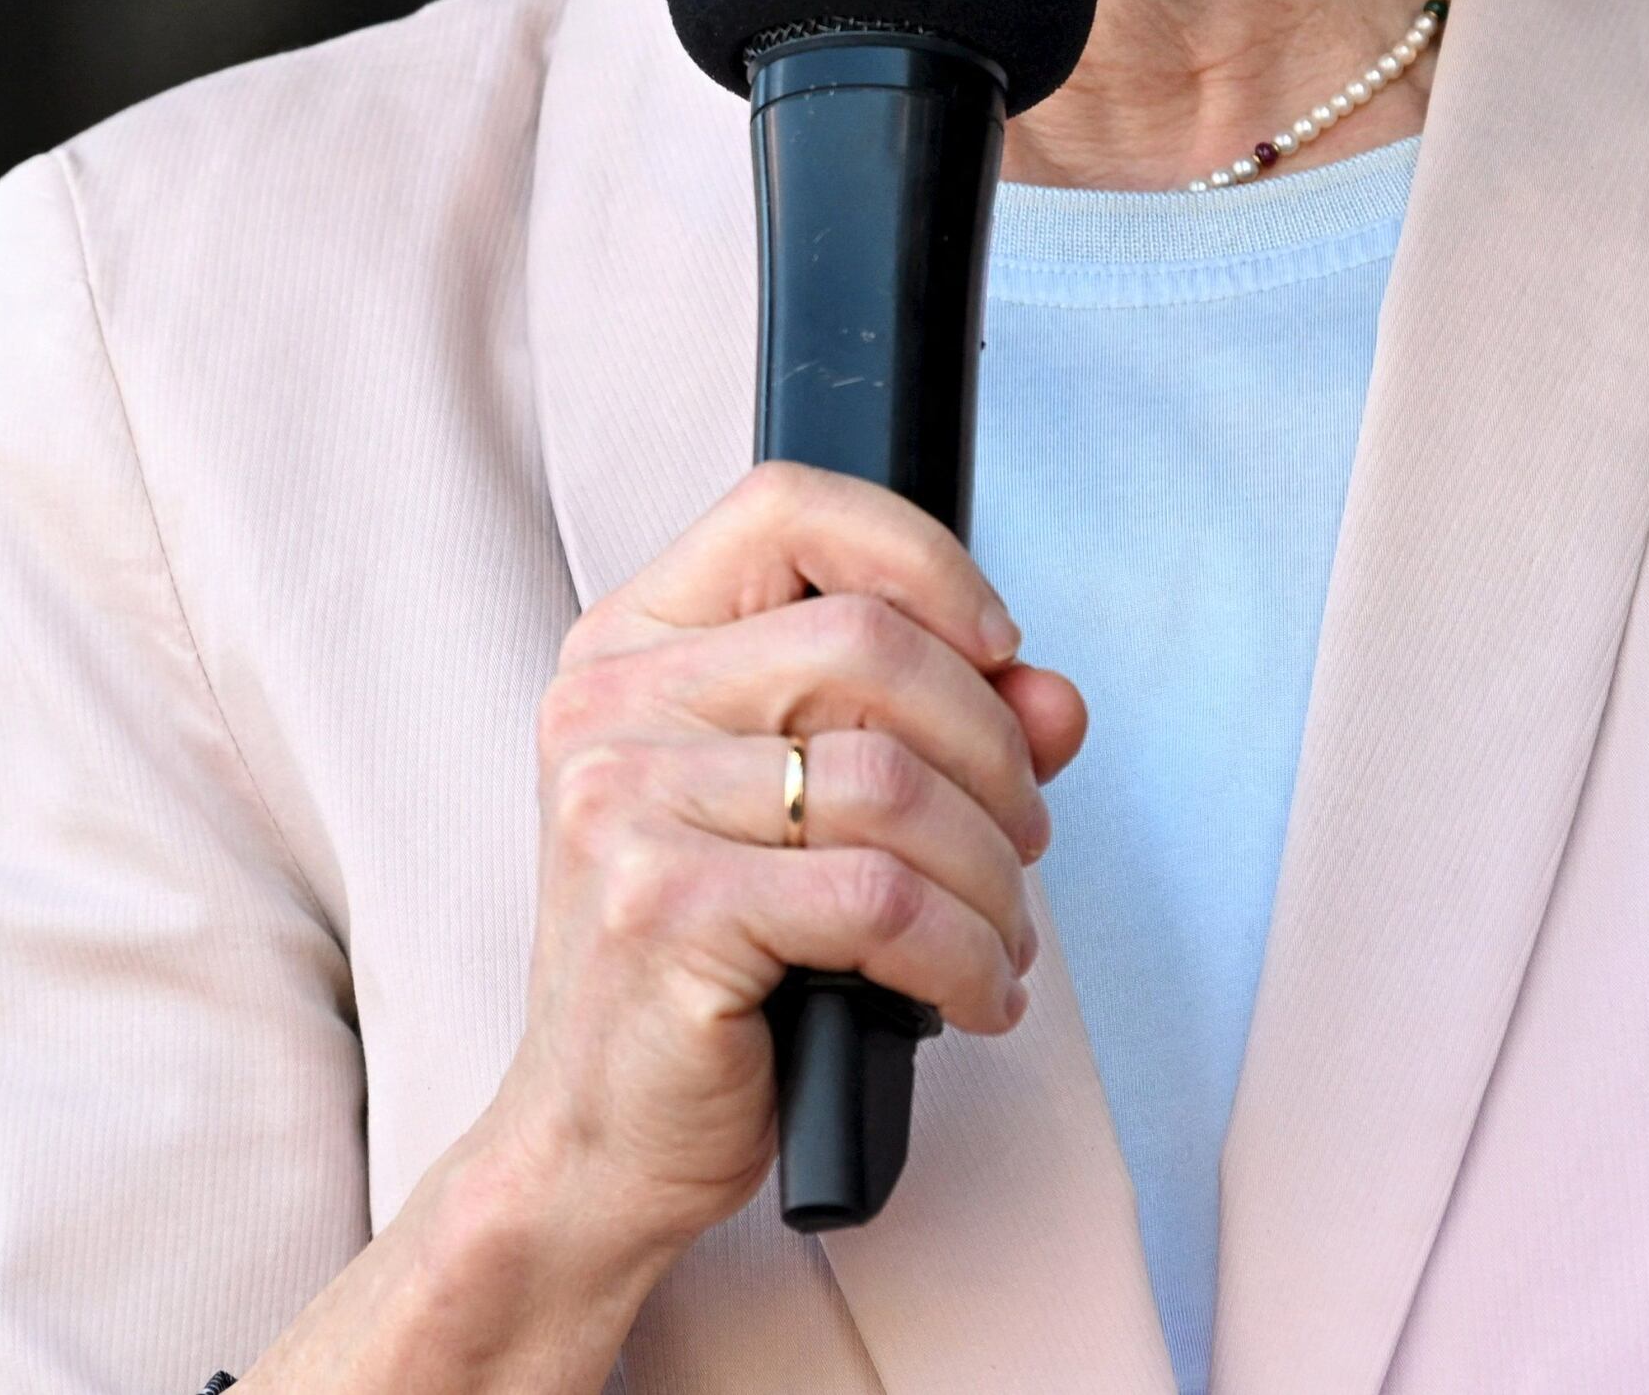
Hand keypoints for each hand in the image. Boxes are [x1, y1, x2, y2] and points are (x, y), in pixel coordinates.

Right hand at [241, 462, 1085, 1393]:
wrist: (594, 1139)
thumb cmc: (704, 970)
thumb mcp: (814, 820)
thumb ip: (933, 732)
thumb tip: (1054, 699)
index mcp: (632, 648)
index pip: (786, 508)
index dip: (921, 558)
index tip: (996, 646)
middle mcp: (610, 705)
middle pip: (868, 645)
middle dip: (991, 747)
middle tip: (1023, 837)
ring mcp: (623, 803)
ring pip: (892, 782)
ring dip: (992, 872)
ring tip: (1001, 935)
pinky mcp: (662, 910)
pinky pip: (881, 899)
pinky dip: (964, 953)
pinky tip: (972, 994)